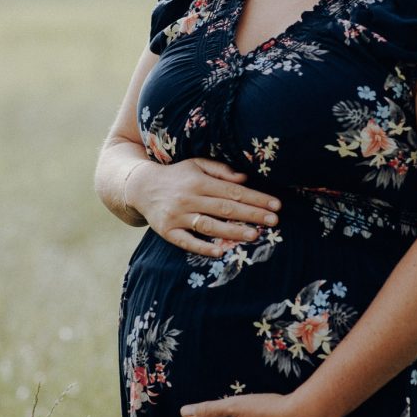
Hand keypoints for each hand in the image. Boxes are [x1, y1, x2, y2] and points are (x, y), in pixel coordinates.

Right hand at [127, 157, 280, 258]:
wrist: (140, 186)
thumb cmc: (176, 175)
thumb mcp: (196, 164)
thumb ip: (220, 170)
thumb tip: (244, 179)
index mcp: (199, 180)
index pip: (233, 190)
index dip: (255, 198)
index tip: (276, 205)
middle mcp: (189, 197)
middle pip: (225, 207)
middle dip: (251, 214)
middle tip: (274, 221)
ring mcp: (177, 216)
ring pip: (209, 225)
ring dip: (232, 231)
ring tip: (255, 236)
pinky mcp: (167, 231)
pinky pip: (186, 241)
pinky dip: (202, 247)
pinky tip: (220, 252)